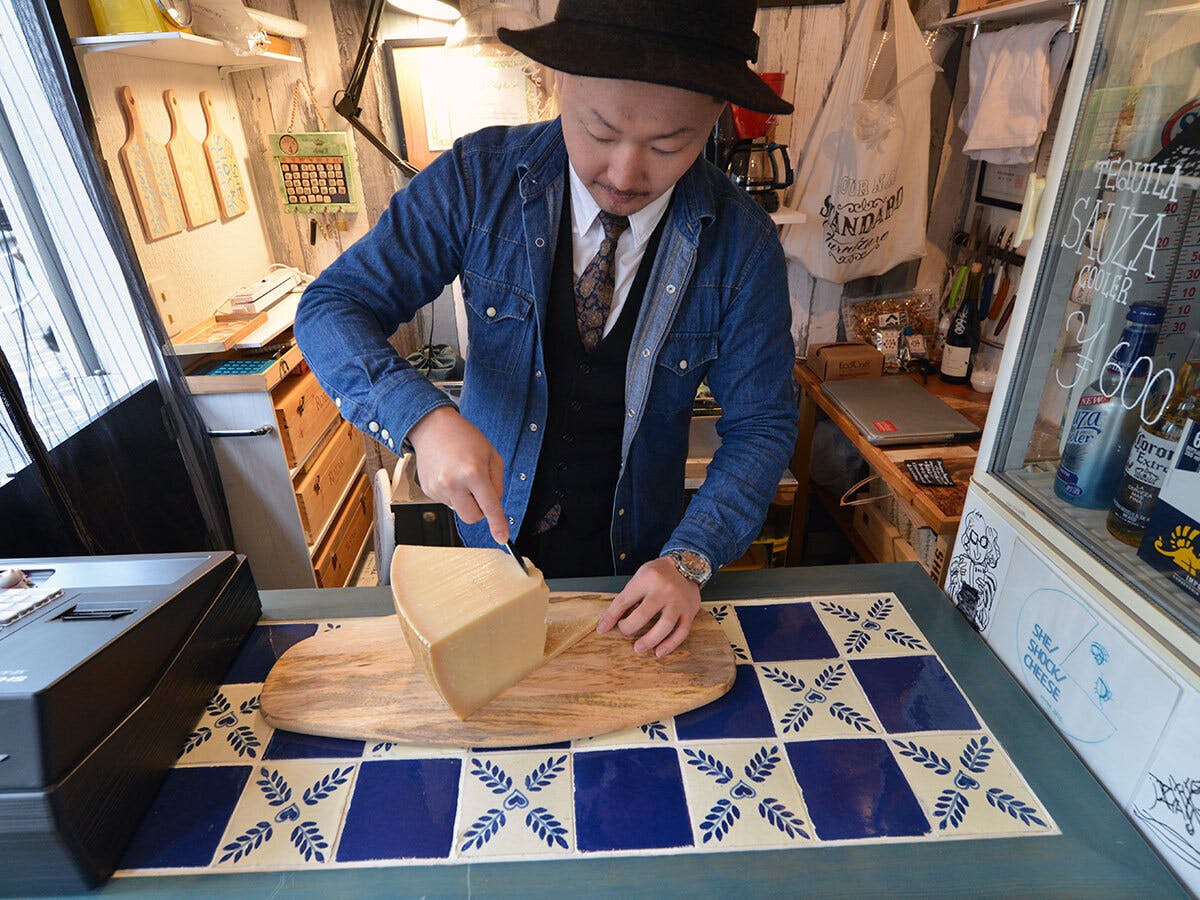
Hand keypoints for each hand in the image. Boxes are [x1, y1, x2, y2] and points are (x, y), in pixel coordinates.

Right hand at [407, 406, 508, 542]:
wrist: (432, 427)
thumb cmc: (464, 437)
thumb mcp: (492, 455)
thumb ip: (498, 482)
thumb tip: (494, 505)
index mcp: (473, 472)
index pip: (489, 506)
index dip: (498, 525)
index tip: (502, 538)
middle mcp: (453, 483)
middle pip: (473, 517)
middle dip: (480, 510)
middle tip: (479, 490)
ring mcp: (438, 488)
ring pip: (460, 510)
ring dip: (465, 499)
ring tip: (461, 474)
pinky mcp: (429, 491)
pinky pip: (448, 502)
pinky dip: (453, 493)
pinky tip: (450, 475)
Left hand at [597, 556, 700, 656]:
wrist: (688, 565)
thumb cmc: (660, 573)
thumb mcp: (641, 576)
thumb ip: (628, 596)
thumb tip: (611, 619)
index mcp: (647, 579)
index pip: (624, 601)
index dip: (610, 617)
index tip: (602, 629)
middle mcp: (664, 590)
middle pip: (643, 614)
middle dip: (629, 627)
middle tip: (624, 631)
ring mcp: (678, 602)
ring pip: (665, 625)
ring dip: (649, 640)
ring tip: (638, 647)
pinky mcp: (690, 612)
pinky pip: (682, 632)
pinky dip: (670, 645)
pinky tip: (659, 651)